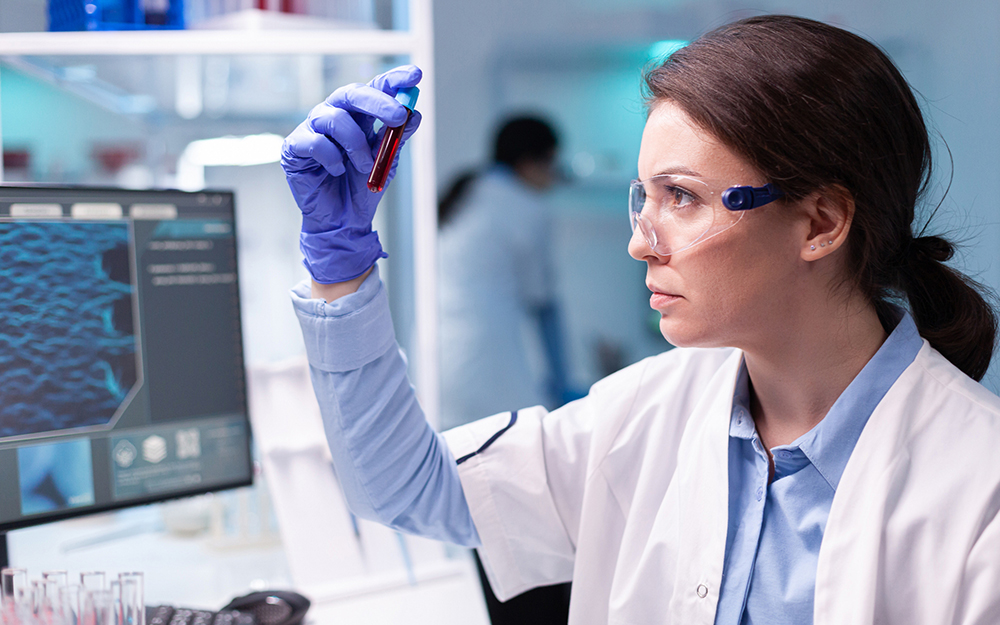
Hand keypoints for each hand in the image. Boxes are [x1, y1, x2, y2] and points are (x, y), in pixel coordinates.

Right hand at [281, 65, 421, 283]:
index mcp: (358, 116)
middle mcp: (334, 115)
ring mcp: (312, 129)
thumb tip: (414, 114)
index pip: (375, 88)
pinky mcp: (295, 147)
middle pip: (352, 93)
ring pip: (334, 118)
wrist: (343, 222)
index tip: (415, 75)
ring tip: (365, 167)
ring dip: (357, 144)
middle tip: (399, 115)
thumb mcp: (387, 162)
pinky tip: (336, 172)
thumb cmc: (361, 188)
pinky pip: (315, 142)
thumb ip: (397, 137)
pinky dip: (332, 158)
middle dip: (378, 102)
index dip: (394, 79)